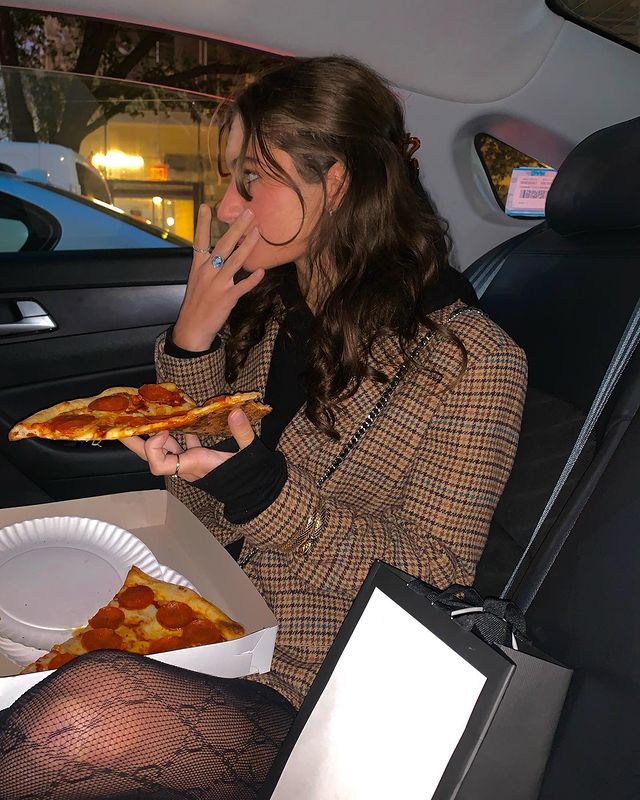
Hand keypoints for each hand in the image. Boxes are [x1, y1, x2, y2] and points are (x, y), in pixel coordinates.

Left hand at [121, 408, 255, 481]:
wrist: (254, 491)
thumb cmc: (249, 478)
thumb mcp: (249, 456)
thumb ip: (243, 434)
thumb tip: (236, 412)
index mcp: (193, 466)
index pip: (159, 463)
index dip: (155, 445)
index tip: (165, 428)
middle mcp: (187, 465)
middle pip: (152, 456)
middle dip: (136, 442)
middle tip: (119, 427)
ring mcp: (191, 462)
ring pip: (165, 449)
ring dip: (156, 433)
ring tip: (145, 417)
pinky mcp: (199, 458)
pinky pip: (182, 445)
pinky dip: (180, 433)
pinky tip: (182, 419)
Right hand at [172, 204, 264, 350]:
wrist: (192, 329)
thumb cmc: (197, 305)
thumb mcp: (197, 282)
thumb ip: (208, 267)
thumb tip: (220, 254)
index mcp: (198, 267)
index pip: (199, 241)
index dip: (203, 223)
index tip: (206, 206)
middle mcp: (207, 272)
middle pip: (223, 245)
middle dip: (236, 228)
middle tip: (248, 213)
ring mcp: (217, 284)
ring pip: (234, 261)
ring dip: (247, 246)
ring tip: (258, 232)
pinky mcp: (227, 298)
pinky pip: (242, 286)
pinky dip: (252, 279)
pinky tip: (262, 271)